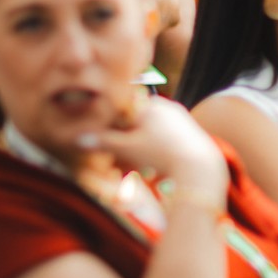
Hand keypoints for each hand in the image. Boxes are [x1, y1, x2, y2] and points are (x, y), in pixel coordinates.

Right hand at [84, 95, 227, 197]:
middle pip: (134, 125)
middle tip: (112, 164)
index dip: (107, 128)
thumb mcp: (126, 148)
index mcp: (151, 105)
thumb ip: (102, 142)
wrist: (199, 169)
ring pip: (147, 136)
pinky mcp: (187, 138)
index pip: (121, 111)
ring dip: (134, 153)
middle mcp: (166, 109)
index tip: (98, 144)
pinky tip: (146, 172)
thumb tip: (77, 138)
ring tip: (127, 172)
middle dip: (120, 145)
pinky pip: (161, 144)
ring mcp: (179, 122)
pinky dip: (150, 156)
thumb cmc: (160, 154)